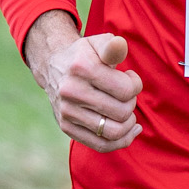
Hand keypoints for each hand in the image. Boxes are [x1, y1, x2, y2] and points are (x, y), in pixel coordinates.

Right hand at [25, 11, 142, 151]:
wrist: (53, 67)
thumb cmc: (84, 55)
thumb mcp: (97, 44)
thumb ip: (112, 46)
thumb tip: (119, 44)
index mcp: (81, 68)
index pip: (125, 90)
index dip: (135, 85)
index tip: (129, 78)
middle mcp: (71, 91)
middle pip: (121, 112)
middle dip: (131, 103)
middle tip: (126, 95)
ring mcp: (67, 112)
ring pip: (113, 132)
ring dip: (128, 124)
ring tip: (127, 112)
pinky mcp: (67, 127)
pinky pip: (101, 145)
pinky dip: (122, 141)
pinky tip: (131, 129)